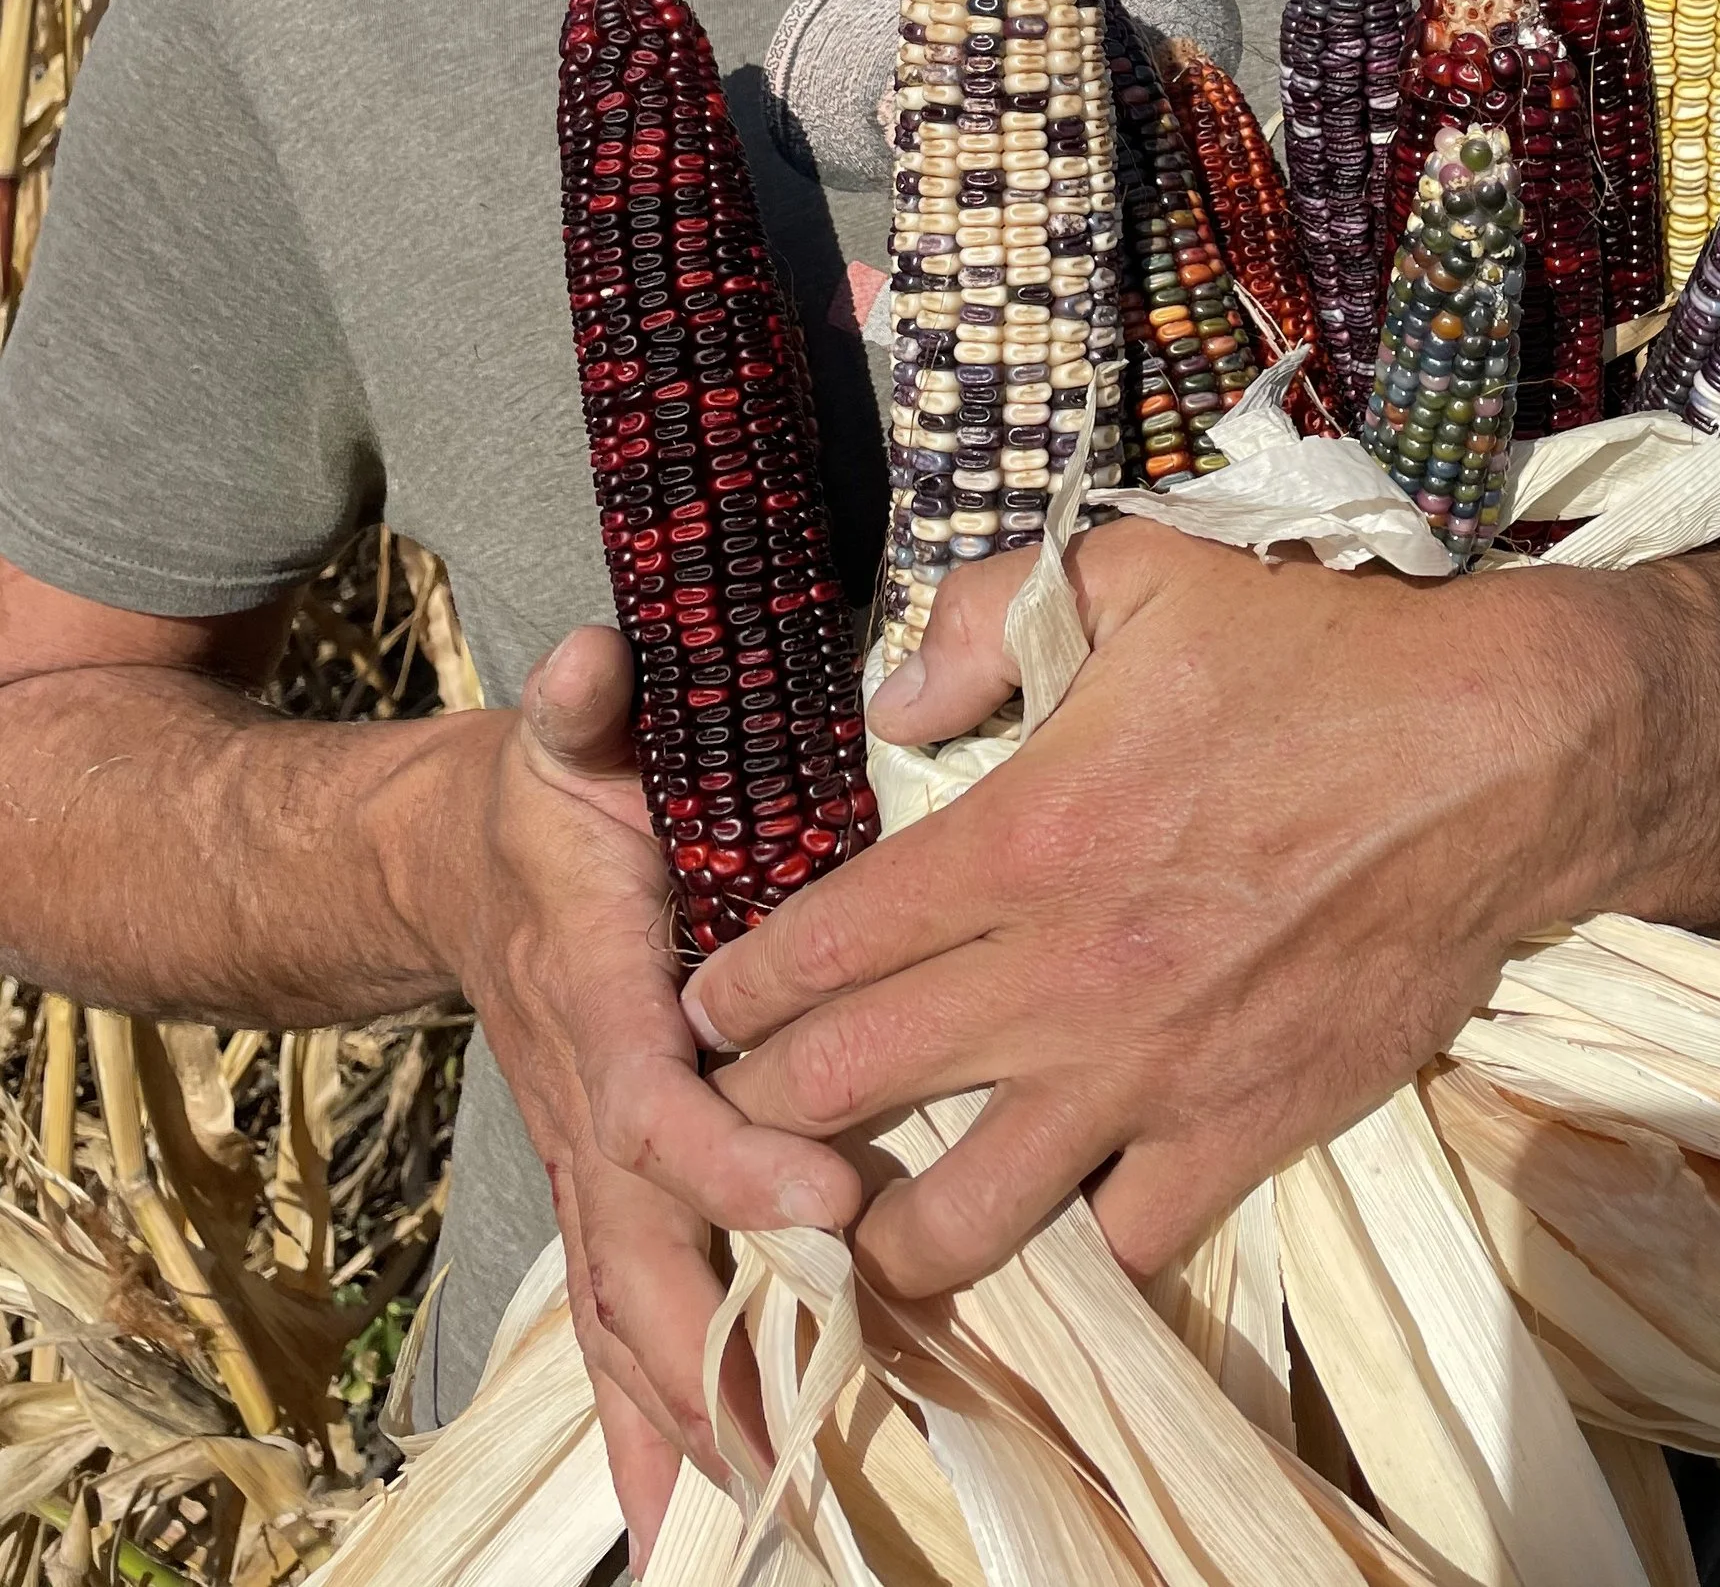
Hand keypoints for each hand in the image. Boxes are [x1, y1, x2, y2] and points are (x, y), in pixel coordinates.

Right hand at [424, 627, 863, 1570]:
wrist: (443, 867)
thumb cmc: (543, 799)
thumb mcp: (560, 733)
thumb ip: (579, 703)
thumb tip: (596, 663)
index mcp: (598, 999)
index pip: (664, 1105)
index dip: (737, 1161)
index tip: (831, 1205)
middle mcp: (588, 1105)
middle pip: (638, 1253)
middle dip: (708, 1352)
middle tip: (791, 1440)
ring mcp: (589, 1165)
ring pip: (624, 1312)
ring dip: (678, 1419)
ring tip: (738, 1522)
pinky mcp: (604, 1191)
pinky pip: (620, 1323)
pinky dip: (649, 1422)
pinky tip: (687, 1515)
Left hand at [682, 525, 1624, 1296]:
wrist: (1501, 756)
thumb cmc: (1320, 654)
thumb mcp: (1141, 575)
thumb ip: (985, 614)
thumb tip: (886, 697)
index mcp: (1025, 841)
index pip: (821, 948)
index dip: (739, 992)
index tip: (707, 1008)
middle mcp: (1068, 978)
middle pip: (846, 1092)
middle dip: (759, 1111)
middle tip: (734, 1111)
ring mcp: (1154, 1076)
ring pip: (959, 1220)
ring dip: (882, 1227)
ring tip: (850, 1218)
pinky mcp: (1244, 1135)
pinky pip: (1119, 1245)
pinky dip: (1067, 1243)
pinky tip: (1040, 1219)